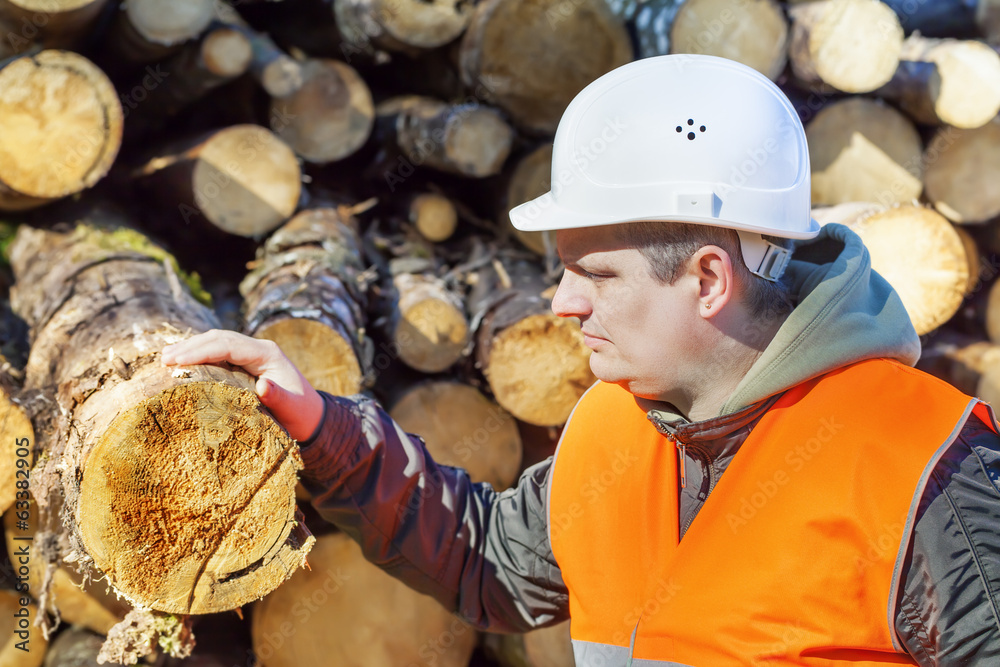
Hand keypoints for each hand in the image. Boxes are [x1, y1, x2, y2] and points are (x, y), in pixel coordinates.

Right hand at [161, 329, 323, 441]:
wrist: (311, 417)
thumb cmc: (301, 414)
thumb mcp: (292, 408)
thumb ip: (278, 397)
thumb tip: (263, 384)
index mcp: (267, 354)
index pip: (228, 344)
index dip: (201, 349)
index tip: (177, 360)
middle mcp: (258, 349)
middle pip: (219, 338)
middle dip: (191, 346)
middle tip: (164, 359)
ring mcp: (251, 355)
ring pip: (216, 343)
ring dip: (192, 348)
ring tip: (165, 358)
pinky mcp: (245, 364)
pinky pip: (218, 355)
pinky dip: (199, 357)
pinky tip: (182, 364)